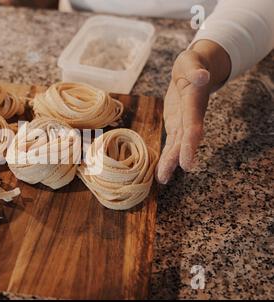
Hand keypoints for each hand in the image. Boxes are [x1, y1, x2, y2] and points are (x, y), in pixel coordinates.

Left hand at [156, 40, 230, 183]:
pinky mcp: (176, 124)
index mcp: (194, 103)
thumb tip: (201, 76)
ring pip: (177, 145)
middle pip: (184, 141)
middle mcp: (191, 117)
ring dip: (170, 162)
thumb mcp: (192, 61)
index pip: (192, 126)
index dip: (189, 145)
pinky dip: (166, 155)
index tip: (187, 163)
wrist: (194, 69)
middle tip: (166, 177)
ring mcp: (183, 123)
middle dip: (175, 159)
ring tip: (162, 179)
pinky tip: (160, 170)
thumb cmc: (192, 64)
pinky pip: (171, 142)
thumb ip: (195, 70)